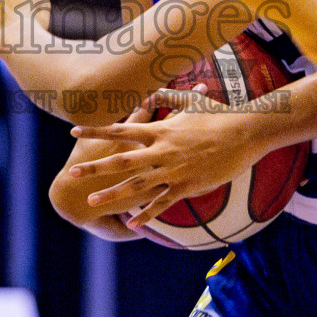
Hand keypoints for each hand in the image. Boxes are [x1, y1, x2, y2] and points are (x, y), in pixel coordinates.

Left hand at [68, 90, 266, 226]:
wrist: (244, 133)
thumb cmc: (218, 115)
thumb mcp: (190, 102)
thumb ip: (167, 99)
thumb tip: (152, 93)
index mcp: (160, 131)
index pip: (119, 130)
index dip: (96, 131)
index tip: (74, 132)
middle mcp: (161, 151)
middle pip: (121, 161)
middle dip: (95, 168)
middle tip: (72, 174)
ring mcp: (173, 170)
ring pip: (136, 186)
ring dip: (113, 195)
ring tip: (92, 202)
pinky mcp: (186, 186)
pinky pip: (161, 203)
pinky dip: (145, 214)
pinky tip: (131, 224)